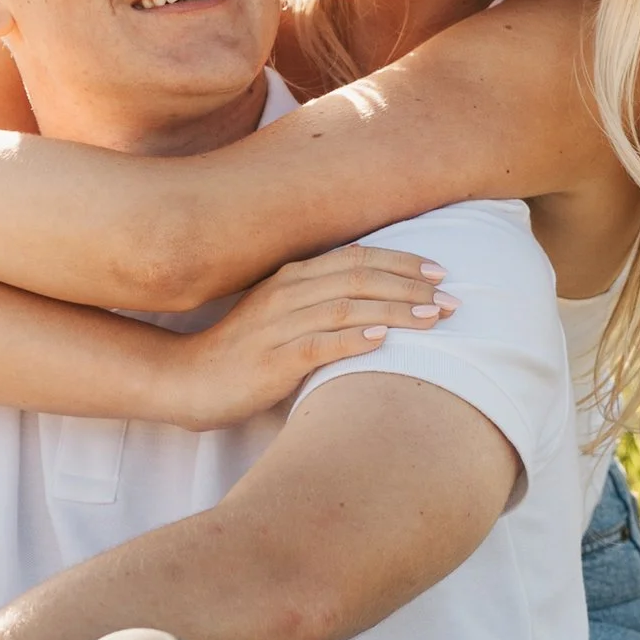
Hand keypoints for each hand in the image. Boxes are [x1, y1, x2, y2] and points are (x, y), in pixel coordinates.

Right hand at [150, 245, 454, 428]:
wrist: (186, 380)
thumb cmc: (242, 352)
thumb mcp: (283, 318)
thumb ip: (323, 306)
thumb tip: (377, 308)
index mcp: (292, 278)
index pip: (356, 259)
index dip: (402, 261)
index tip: (440, 271)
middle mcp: (287, 293)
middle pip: (359, 277)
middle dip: (410, 285)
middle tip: (453, 299)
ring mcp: (278, 326)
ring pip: (345, 307)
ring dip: (394, 309)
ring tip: (433, 317)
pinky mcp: (271, 361)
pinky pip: (317, 345)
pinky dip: (352, 339)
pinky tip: (382, 339)